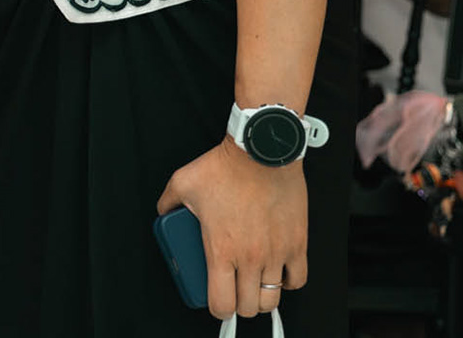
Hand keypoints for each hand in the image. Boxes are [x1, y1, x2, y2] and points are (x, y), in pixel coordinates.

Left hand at [156, 140, 306, 319]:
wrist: (261, 152)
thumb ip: (168, 203)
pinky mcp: (297, 244)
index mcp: (221, 250)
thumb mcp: (182, 183)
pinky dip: (288, 282)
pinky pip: (298, 280)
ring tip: (254, 284)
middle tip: (233, 291)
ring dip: (262, 296)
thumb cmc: (224, 167)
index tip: (215, 302)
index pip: (221, 303)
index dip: (217, 309)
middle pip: (249, 306)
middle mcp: (250, 257)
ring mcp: (276, 253)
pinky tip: (277, 272)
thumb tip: (164, 213)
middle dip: (239, 304)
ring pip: (273, 298)